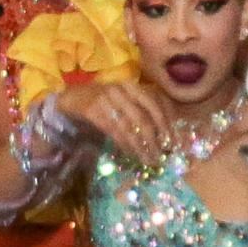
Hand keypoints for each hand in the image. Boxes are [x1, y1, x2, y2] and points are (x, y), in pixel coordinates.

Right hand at [61, 82, 178, 164]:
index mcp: (133, 86)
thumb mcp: (126, 100)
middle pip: (144, 118)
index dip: (167, 124)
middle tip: (161, 156)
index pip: (156, 104)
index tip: (173, 142)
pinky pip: (114, 132)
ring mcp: (106, 99)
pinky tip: (132, 154)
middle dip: (155, 140)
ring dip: (141, 147)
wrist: (74, 97)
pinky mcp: (93, 110)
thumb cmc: (105, 101)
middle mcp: (121, 90)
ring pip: (129, 127)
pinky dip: (125, 145)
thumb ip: (143, 111)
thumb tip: (166, 135)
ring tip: (149, 160)